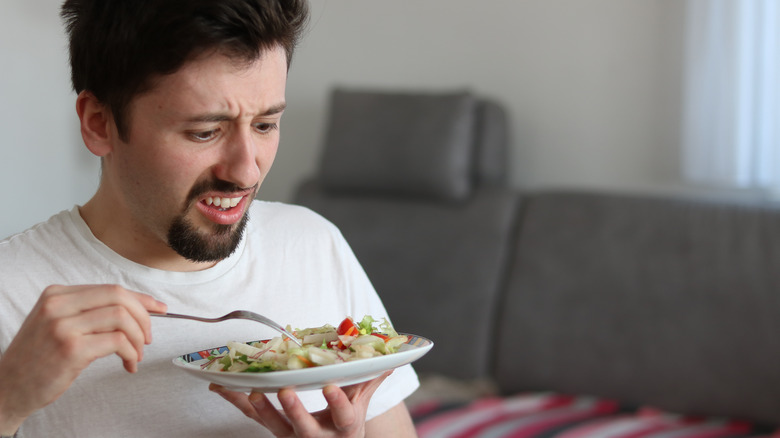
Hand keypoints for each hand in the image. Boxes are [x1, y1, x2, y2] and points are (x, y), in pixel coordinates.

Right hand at [0, 284, 166, 433]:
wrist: (7, 387)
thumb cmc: (38, 358)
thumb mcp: (57, 324)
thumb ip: (89, 312)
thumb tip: (138, 308)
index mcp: (57, 294)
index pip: (111, 289)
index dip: (141, 299)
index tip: (159, 309)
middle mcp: (58, 305)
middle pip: (120, 297)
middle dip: (143, 317)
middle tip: (147, 338)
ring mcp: (63, 326)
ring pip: (122, 318)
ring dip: (138, 339)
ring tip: (136, 355)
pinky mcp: (71, 349)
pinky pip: (118, 342)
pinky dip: (131, 353)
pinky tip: (129, 364)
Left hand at [210, 371, 392, 436]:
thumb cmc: (347, 423)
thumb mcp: (361, 407)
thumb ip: (370, 381)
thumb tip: (391, 358)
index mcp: (343, 427)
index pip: (343, 416)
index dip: (337, 402)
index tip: (331, 386)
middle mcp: (316, 436)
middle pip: (303, 427)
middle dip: (294, 410)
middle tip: (284, 391)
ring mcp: (292, 436)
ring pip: (273, 424)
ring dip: (260, 408)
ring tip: (251, 392)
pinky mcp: (274, 431)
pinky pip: (253, 416)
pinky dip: (236, 400)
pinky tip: (221, 386)